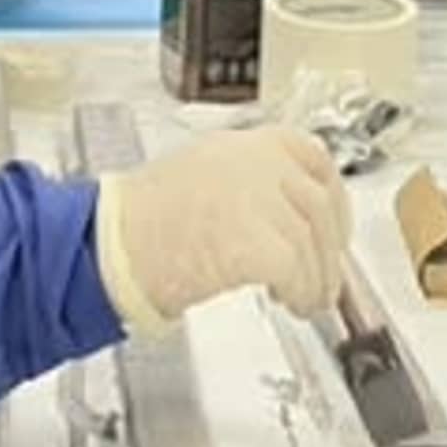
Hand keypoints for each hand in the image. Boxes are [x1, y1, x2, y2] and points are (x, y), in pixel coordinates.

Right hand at [92, 124, 348, 333]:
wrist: (112, 246)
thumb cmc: (142, 222)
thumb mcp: (203, 176)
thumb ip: (249, 183)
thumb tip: (285, 216)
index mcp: (246, 143)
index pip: (311, 156)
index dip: (333, 196)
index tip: (334, 224)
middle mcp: (258, 162)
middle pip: (319, 204)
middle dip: (329, 249)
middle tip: (325, 275)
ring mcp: (261, 199)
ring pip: (314, 242)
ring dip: (317, 280)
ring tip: (306, 300)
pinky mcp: (259, 242)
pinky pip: (298, 271)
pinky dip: (301, 292)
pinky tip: (290, 303)